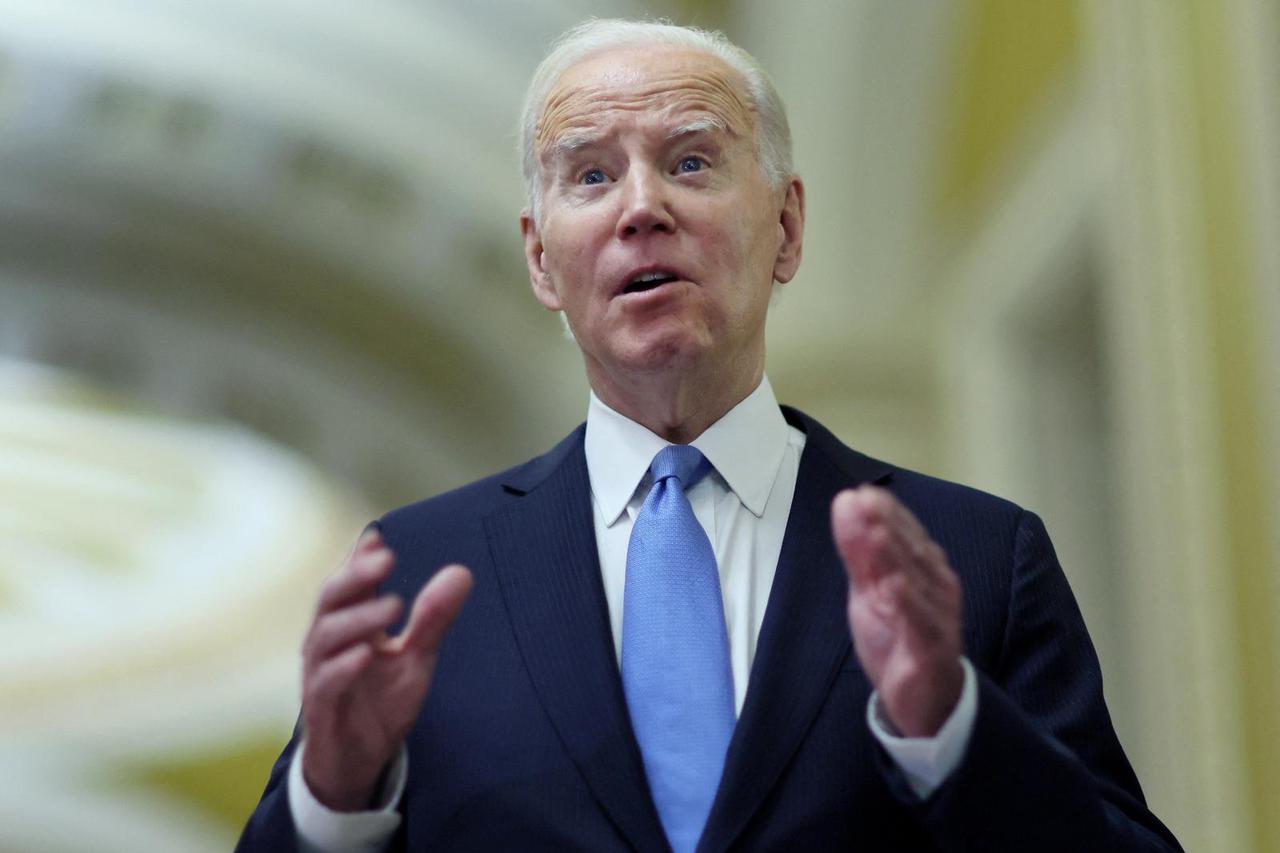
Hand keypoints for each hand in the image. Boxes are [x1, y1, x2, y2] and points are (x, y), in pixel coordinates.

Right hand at [300, 530, 472, 810]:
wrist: (357, 761)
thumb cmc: (380, 702)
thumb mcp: (416, 658)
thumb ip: (433, 618)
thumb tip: (461, 572)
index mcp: (350, 625)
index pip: (350, 583)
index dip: (359, 558)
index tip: (378, 535)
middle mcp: (328, 643)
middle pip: (331, 599)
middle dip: (355, 576)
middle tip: (386, 558)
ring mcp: (321, 674)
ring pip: (324, 637)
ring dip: (358, 617)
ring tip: (392, 606)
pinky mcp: (322, 709)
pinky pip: (325, 683)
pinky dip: (343, 667)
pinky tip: (366, 653)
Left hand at [831, 486, 962, 736]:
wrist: (924, 695)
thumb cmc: (898, 633)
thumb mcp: (869, 589)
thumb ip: (858, 549)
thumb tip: (846, 500)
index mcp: (922, 567)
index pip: (904, 532)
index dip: (885, 512)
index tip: (862, 492)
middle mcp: (935, 585)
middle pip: (910, 552)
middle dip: (887, 526)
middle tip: (865, 501)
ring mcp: (936, 616)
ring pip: (916, 583)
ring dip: (896, 557)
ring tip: (876, 534)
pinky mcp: (932, 649)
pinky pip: (921, 625)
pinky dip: (909, 605)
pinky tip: (894, 587)